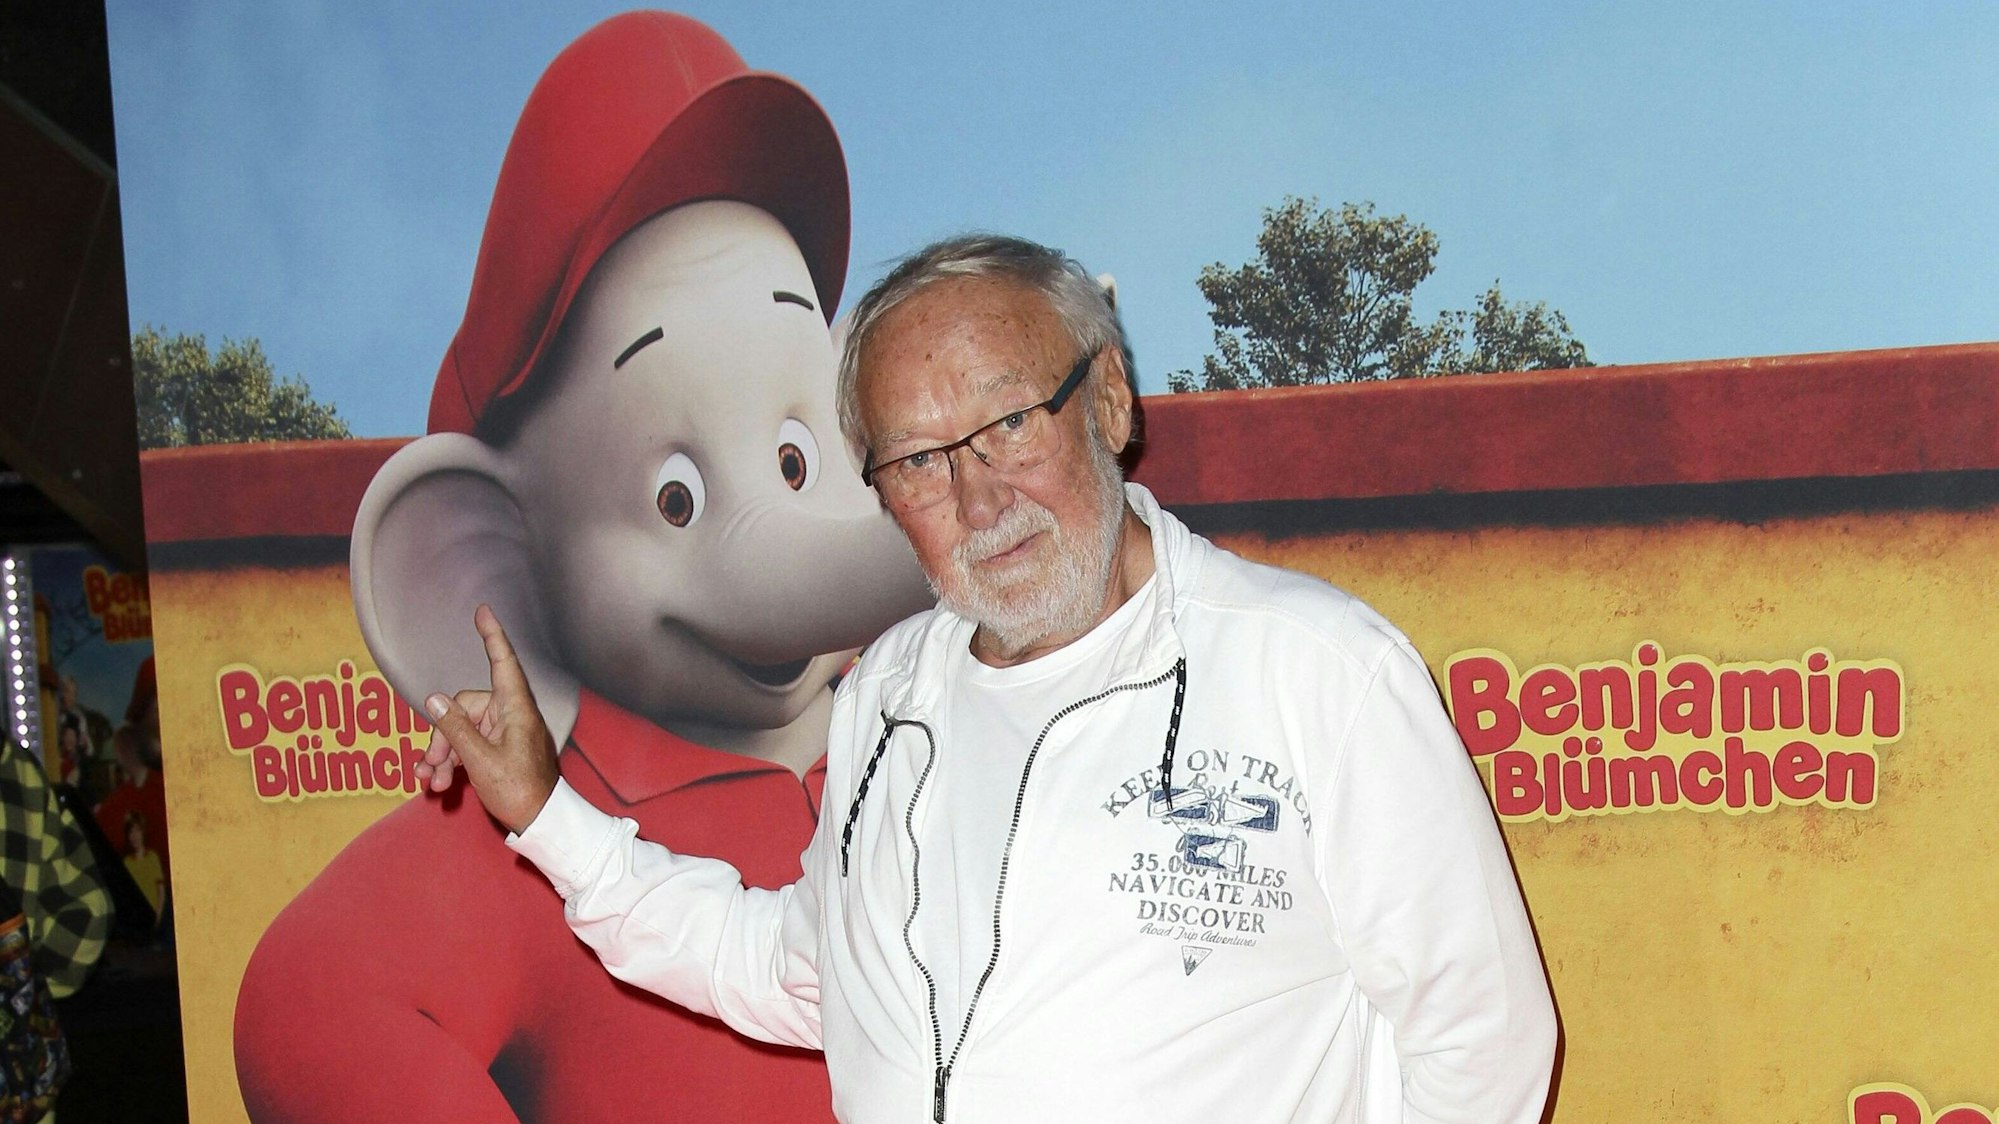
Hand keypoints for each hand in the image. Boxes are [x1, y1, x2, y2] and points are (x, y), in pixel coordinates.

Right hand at [417, 605, 560, 833]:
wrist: (540, 824)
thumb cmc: (520, 791)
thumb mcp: (480, 761)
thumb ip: (455, 729)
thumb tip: (433, 700)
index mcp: (515, 709)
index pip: (502, 662)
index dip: (492, 636)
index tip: (483, 611)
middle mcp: (510, 715)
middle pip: (464, 708)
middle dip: (441, 737)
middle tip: (430, 768)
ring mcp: (505, 733)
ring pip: (461, 730)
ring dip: (442, 755)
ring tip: (431, 783)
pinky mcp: (499, 750)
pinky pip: (468, 746)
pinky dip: (452, 762)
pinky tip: (436, 784)